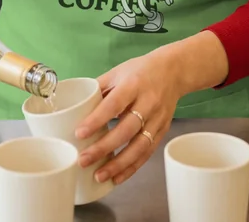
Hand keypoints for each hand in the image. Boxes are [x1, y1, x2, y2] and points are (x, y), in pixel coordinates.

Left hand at [75, 46, 181, 185]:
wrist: (173, 71)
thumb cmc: (140, 71)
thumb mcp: (118, 72)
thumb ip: (99, 89)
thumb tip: (75, 106)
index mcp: (133, 84)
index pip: (114, 104)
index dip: (97, 120)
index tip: (79, 133)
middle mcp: (148, 102)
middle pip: (126, 129)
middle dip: (104, 148)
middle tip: (83, 160)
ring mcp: (157, 118)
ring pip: (139, 146)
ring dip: (118, 164)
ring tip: (99, 175)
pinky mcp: (163, 130)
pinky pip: (147, 153)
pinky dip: (132, 167)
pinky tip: (117, 177)